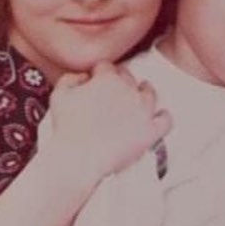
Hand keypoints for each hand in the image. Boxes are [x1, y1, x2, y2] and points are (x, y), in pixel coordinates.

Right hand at [47, 62, 171, 182]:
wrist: (78, 158)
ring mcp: (142, 110)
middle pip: (128, 77)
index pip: (106, 67)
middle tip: (111, 97)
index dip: (99, 74)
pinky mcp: (150, 131)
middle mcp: (128, 89)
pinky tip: (156, 118)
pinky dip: (163, 117)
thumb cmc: (66, 127)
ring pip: (150, 93)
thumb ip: (71, 78)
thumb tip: (84, 76)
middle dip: (119, 83)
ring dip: (143, 93)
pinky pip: (166, 119)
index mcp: (107, 78)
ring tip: (136, 102)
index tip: (96, 83)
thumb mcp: (59, 95)